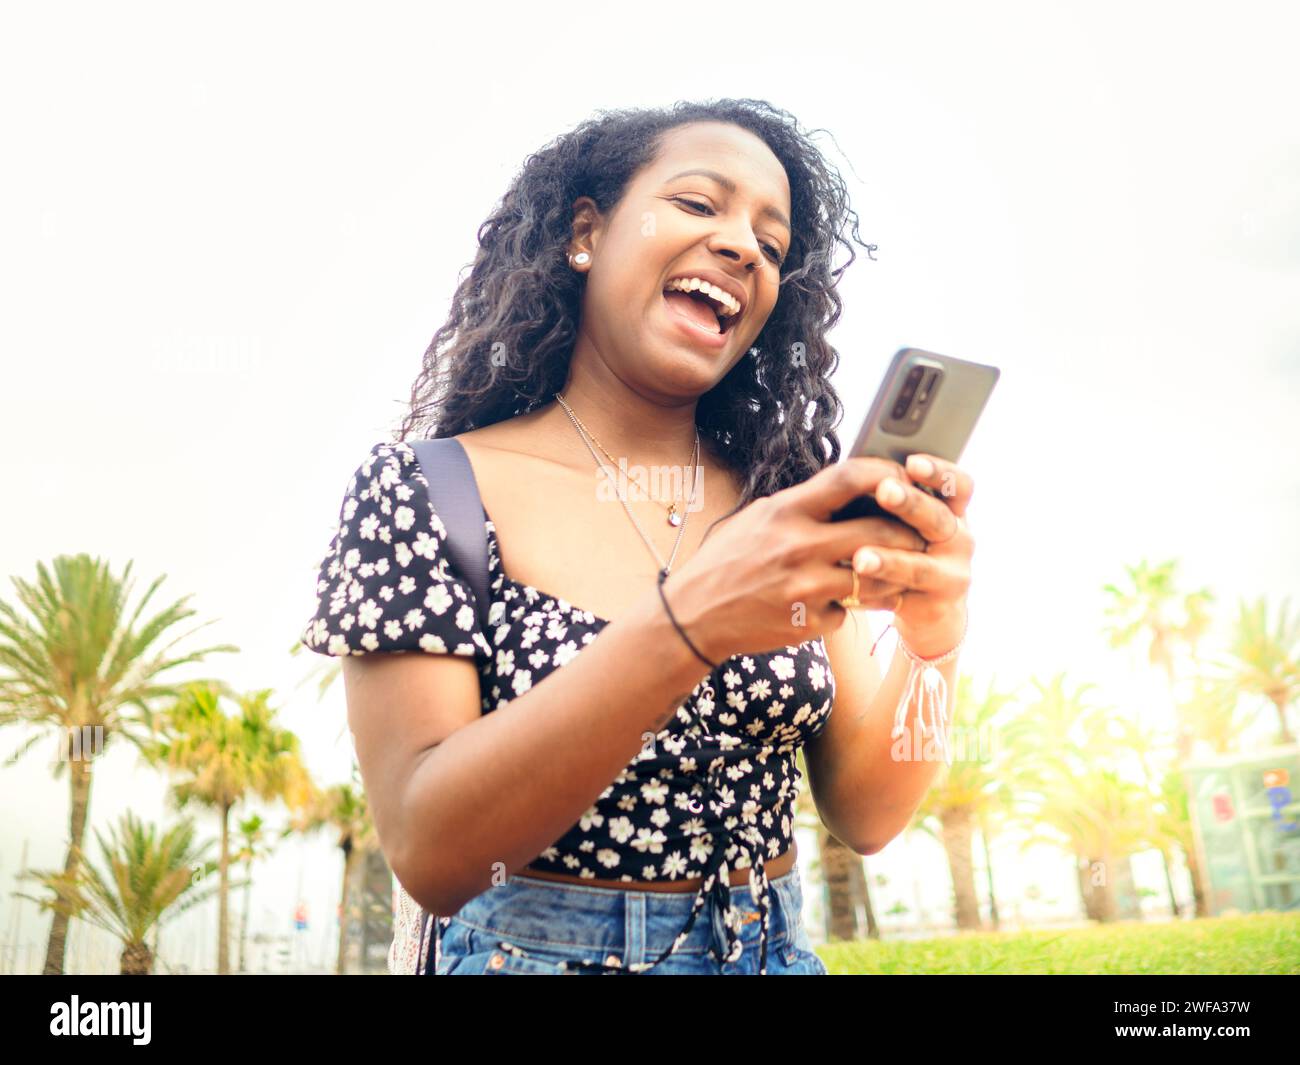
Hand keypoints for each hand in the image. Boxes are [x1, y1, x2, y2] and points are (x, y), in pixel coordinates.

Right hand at [659, 457, 933, 662]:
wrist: (695, 614)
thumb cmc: (728, 559)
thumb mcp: (760, 517)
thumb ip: (805, 504)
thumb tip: (853, 486)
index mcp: (786, 511)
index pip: (850, 478)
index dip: (887, 475)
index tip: (903, 480)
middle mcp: (798, 546)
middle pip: (880, 533)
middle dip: (908, 533)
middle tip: (920, 533)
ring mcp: (806, 588)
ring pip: (877, 578)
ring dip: (894, 574)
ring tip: (898, 569)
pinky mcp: (809, 623)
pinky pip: (850, 611)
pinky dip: (850, 606)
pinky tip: (840, 601)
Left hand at [855, 452, 973, 657]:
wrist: (931, 611)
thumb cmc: (909, 551)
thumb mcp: (911, 524)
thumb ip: (893, 502)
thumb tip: (854, 473)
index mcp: (952, 512)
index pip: (957, 485)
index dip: (940, 472)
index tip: (913, 462)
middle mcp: (959, 541)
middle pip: (939, 519)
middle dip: (911, 504)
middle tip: (885, 491)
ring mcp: (951, 577)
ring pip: (919, 567)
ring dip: (889, 560)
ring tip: (860, 558)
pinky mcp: (934, 608)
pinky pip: (902, 599)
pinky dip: (874, 594)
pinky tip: (849, 592)